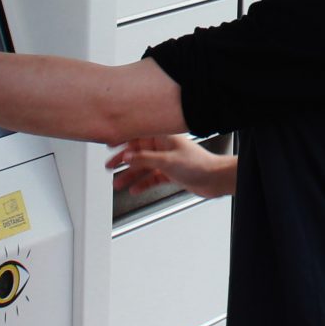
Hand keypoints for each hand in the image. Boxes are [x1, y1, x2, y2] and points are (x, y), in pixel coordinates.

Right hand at [107, 134, 232, 197]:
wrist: (215, 179)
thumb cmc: (198, 164)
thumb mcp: (167, 161)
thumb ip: (145, 159)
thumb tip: (127, 157)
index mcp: (163, 138)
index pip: (138, 136)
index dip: (123, 139)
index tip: (109, 144)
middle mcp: (164, 148)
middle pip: (138, 153)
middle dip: (123, 160)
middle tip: (109, 166)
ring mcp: (167, 161)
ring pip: (143, 168)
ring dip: (130, 175)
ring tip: (118, 183)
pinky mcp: (171, 173)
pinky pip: (152, 178)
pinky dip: (143, 183)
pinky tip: (135, 189)